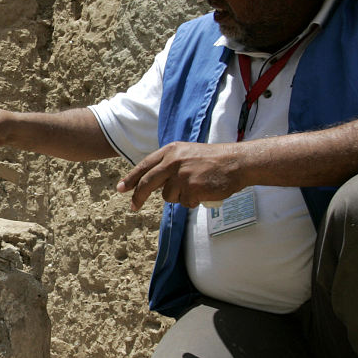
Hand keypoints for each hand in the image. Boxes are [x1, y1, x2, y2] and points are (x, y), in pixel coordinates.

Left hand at [117, 141, 243, 210]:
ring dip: (179, 197)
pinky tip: (203, 191)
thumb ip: (168, 165)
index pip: (144, 166)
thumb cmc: (213, 160)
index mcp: (171, 151)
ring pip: (168, 196)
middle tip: (133, 207)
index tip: (121, 188)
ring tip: (195, 187)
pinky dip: (192, 201)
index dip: (131, 178)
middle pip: (147, 183)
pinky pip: (184, 203)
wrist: (236, 162)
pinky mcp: (191, 188)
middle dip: (138, 197)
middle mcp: (173, 161)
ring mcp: (181, 175)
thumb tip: (151, 182)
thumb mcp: (187, 154)